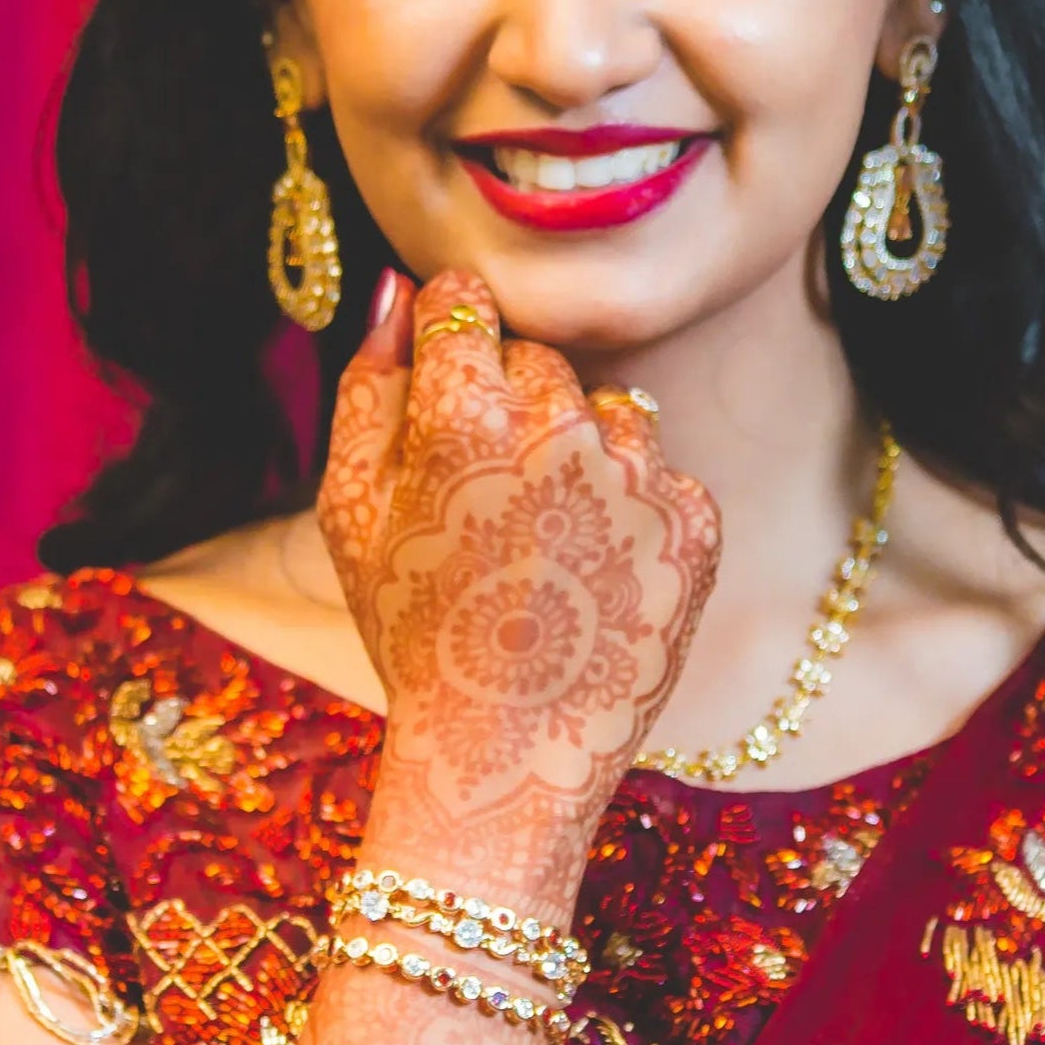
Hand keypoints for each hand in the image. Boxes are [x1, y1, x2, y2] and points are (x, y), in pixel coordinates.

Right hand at [319, 269, 720, 909]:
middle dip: (509, 406)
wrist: (509, 756)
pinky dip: (634, 509)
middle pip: (537, 359)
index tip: (445, 383)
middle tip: (486, 502)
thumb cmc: (414, 634)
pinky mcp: (694, 523)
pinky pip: (663, 474)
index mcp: (462, 416)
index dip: (449, 336)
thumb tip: (397, 289)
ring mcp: (638, 477)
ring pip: (609, 410)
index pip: (465, 303)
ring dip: (579, 453)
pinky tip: (594, 570)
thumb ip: (366, 386)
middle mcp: (560, 430)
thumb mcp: (350, 513)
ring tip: (544, 543)